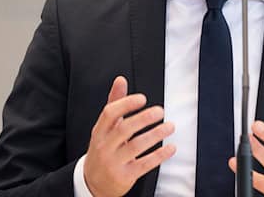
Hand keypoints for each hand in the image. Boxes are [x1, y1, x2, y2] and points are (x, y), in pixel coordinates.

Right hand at [82, 76, 176, 196]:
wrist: (92, 183)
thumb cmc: (103, 149)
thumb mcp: (104, 128)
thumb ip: (115, 104)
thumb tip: (120, 80)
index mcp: (99, 131)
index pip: (109, 114)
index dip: (126, 104)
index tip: (143, 98)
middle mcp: (104, 146)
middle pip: (124, 129)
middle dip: (144, 118)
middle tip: (160, 111)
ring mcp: (113, 163)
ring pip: (135, 146)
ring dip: (156, 135)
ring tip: (170, 126)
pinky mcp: (124, 176)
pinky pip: (144, 165)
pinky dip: (159, 155)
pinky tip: (171, 148)